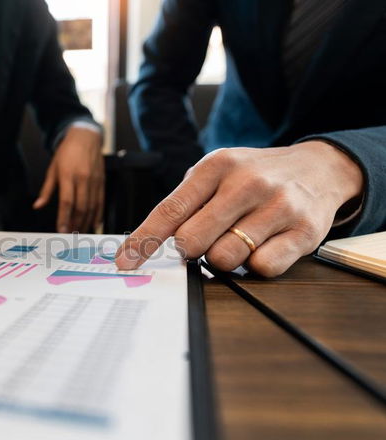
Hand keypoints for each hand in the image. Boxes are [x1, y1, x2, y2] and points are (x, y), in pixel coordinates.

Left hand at [33, 126, 104, 232]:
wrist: (85, 137)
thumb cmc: (67, 152)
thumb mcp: (52, 169)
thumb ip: (46, 190)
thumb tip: (37, 206)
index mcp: (68, 175)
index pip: (66, 202)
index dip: (64, 218)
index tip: (61, 230)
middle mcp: (83, 179)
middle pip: (80, 207)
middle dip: (75, 223)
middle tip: (70, 235)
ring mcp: (94, 181)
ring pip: (91, 207)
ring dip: (85, 222)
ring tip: (79, 232)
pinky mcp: (101, 182)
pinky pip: (100, 202)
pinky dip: (98, 215)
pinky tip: (94, 224)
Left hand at [115, 141, 363, 276]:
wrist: (318, 167)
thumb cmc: (253, 177)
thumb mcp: (216, 175)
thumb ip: (184, 204)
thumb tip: (144, 244)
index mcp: (217, 166)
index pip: (169, 211)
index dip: (144, 241)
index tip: (125, 262)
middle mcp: (247, 183)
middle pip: (193, 240)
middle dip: (191, 249)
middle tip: (206, 239)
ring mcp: (278, 206)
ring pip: (225, 258)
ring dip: (224, 257)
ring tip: (238, 238)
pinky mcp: (304, 232)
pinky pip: (262, 268)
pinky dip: (256, 266)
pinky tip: (263, 245)